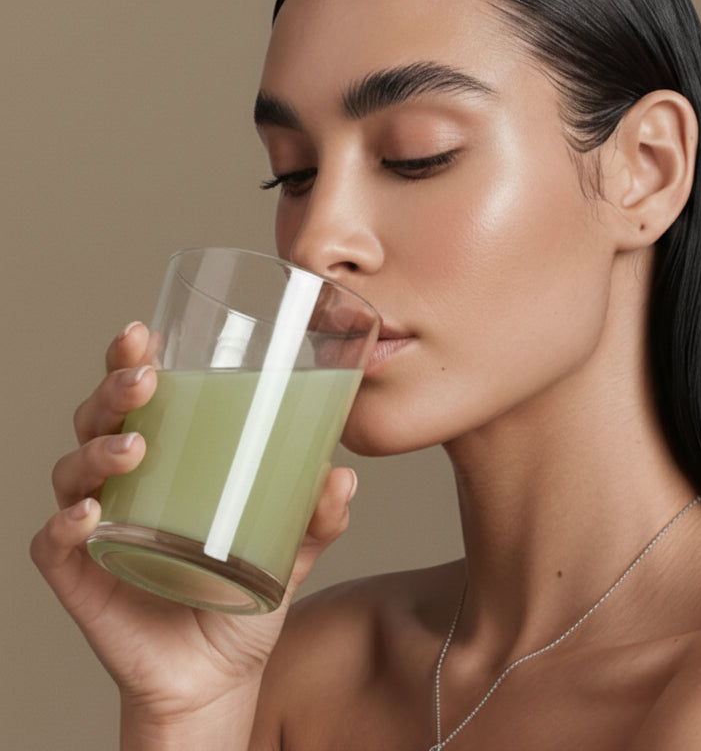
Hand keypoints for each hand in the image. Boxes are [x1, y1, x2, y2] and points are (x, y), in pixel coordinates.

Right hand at [30, 322, 356, 731]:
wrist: (218, 673)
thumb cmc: (243, 592)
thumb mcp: (294, 549)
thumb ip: (319, 515)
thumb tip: (342, 476)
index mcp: (170, 459)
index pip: (141, 396)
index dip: (133, 358)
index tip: (148, 331)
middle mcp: (125, 482)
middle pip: (100, 417)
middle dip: (114, 387)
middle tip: (145, 376)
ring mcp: (98, 527)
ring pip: (73, 469)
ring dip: (97, 447)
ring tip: (134, 445)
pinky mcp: (80, 574)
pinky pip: (54, 541)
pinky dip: (66, 522)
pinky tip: (91, 512)